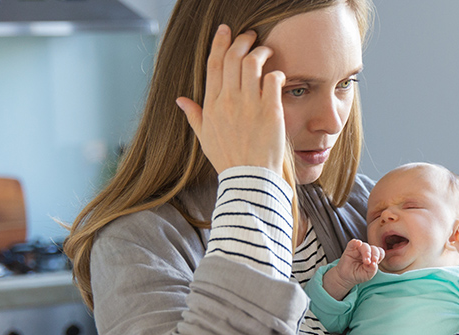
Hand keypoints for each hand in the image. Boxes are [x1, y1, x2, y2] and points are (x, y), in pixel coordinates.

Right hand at [175, 26, 285, 173]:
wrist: (249, 178)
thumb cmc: (228, 159)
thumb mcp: (205, 137)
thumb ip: (194, 115)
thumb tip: (180, 100)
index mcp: (212, 105)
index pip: (214, 65)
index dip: (220, 43)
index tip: (226, 30)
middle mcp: (228, 101)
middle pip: (233, 58)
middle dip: (242, 40)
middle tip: (250, 36)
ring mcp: (249, 105)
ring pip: (252, 64)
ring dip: (261, 52)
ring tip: (267, 51)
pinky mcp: (270, 111)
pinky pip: (273, 80)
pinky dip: (276, 72)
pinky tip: (278, 74)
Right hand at [323, 239, 383, 299]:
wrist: (346, 278)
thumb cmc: (358, 275)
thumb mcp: (368, 275)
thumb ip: (373, 269)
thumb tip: (374, 263)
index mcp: (373, 257)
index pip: (380, 252)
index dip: (379, 256)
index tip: (375, 263)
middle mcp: (367, 252)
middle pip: (374, 248)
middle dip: (374, 255)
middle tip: (370, 263)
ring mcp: (358, 249)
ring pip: (365, 246)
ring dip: (367, 252)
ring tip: (366, 261)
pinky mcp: (350, 249)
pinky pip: (353, 243)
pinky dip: (355, 242)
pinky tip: (358, 243)